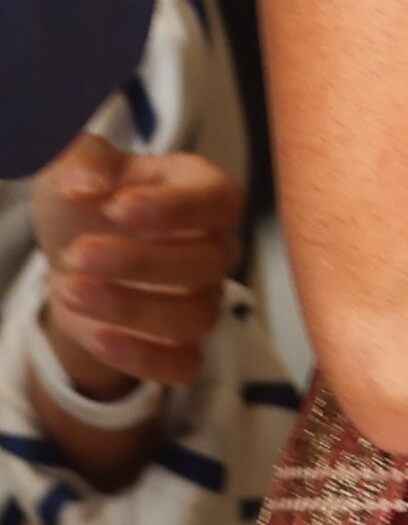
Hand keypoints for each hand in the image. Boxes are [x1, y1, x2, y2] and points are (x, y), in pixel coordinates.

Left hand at [26, 133, 238, 391]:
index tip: (118, 206)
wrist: (73, 254)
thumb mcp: (72, 164)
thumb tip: (89, 185)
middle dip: (140, 263)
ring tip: (70, 289)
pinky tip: (99, 338)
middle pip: (209, 262)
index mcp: (199, 191)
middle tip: (77, 254)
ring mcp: (200, 297)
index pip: (221, 200)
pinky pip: (185, 364)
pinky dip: (146, 358)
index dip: (177, 208)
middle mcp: (212, 246)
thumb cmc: (86, 199)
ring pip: (196, 316)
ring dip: (133, 310)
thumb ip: (80, 161)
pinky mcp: (177, 343)